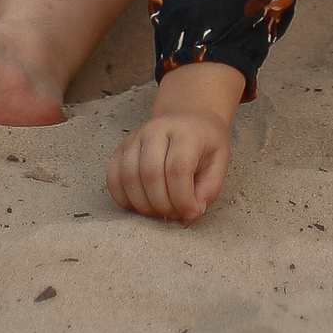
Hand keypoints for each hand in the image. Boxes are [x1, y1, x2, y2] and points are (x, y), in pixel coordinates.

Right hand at [106, 62, 243, 220]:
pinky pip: (113, 178)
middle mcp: (156, 130)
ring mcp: (135, 138)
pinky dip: (123, 199)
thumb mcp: (220, 163)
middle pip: (151, 174)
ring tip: (160, 211)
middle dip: (163, 204)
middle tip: (174, 213)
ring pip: (129, 178)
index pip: (177, 168)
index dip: (182, 198)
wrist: (188, 119)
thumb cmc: (204, 145)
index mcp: (186, 132)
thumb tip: (191, 212)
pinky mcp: (121, 149)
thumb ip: (208, 189)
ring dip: (144, 205)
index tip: (191, 213)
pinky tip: (140, 205)